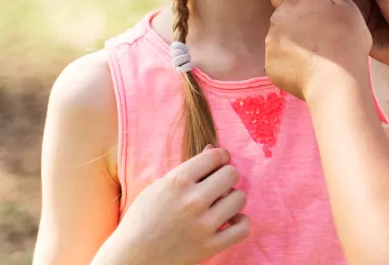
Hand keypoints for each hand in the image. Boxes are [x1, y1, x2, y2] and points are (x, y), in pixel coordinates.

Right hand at [95, 147, 248, 264]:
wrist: (130, 259)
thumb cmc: (142, 220)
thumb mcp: (159, 188)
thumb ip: (188, 169)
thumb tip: (214, 149)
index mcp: (177, 182)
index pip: (215, 156)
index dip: (221, 157)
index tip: (219, 163)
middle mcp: (192, 201)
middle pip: (231, 175)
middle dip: (226, 177)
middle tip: (218, 185)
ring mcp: (203, 225)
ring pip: (240, 198)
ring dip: (232, 199)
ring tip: (221, 204)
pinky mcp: (209, 247)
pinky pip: (243, 228)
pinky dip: (240, 223)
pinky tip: (230, 221)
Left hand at [267, 0, 372, 100]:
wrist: (336, 82)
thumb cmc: (345, 39)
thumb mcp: (344, 4)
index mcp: (292, 0)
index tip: (317, 10)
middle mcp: (275, 20)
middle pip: (283, 16)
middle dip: (297, 21)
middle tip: (322, 32)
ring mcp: (271, 45)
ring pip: (281, 38)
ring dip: (295, 42)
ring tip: (319, 53)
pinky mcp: (270, 67)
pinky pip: (280, 59)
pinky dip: (292, 62)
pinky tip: (311, 67)